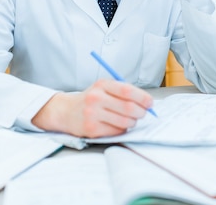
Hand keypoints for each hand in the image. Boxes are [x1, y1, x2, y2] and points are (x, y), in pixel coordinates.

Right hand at [32, 80, 154, 137]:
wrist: (66, 111)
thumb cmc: (91, 99)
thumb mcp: (104, 88)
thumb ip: (123, 92)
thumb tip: (147, 102)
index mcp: (102, 84)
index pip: (127, 90)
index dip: (143, 98)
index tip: (150, 103)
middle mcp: (96, 98)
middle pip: (128, 108)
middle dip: (141, 112)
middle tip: (143, 113)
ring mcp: (92, 114)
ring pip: (125, 121)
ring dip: (133, 122)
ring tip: (131, 119)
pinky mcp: (91, 129)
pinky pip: (117, 131)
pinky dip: (122, 129)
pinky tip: (117, 124)